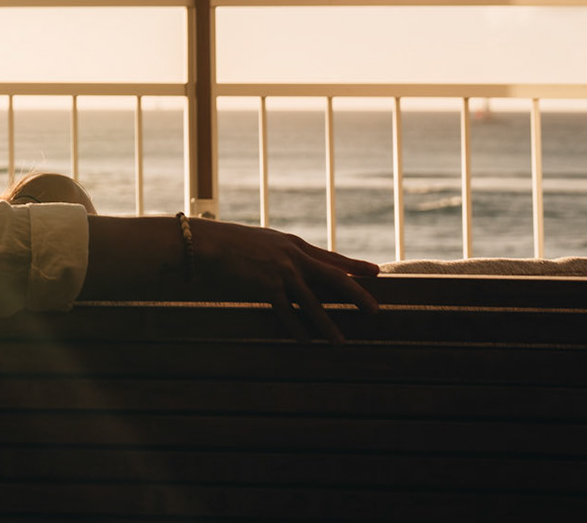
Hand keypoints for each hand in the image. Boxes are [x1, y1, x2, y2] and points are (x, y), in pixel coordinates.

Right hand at [188, 218, 379, 342]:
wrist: (210, 244)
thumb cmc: (232, 242)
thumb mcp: (265, 242)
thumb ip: (283, 253)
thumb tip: (297, 265)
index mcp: (294, 244)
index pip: (332, 257)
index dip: (355, 266)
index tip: (376, 272)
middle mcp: (294, 257)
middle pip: (335, 277)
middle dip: (357, 295)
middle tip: (375, 311)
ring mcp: (282, 272)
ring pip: (314, 303)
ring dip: (328, 325)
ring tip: (341, 343)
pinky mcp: (268, 287)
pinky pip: (288, 313)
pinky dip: (298, 329)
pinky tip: (306, 342)